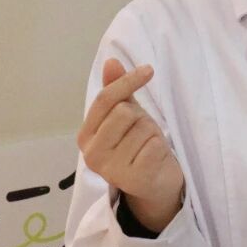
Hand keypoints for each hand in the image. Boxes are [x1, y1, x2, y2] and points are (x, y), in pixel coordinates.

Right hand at [78, 58, 183, 232]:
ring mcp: (110, 170)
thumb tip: (111, 61)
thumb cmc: (139, 146)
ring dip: (152, 134)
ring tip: (148, 148)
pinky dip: (160, 148)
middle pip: (124, 112)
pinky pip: (154, 145)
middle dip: (140, 117)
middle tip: (142, 133)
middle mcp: (91, 154)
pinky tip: (154, 159)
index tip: (149, 70)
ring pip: (142, 128)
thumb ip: (117, 90)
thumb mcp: (127, 115)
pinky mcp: (133, 179)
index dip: (127, 81)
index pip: (105, 99)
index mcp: (86, 136)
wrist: (155, 185)